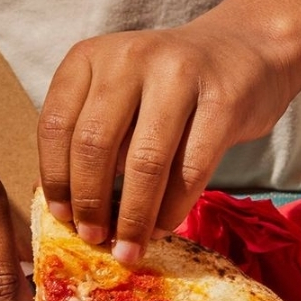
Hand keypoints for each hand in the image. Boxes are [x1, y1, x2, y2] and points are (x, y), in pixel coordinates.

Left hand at [37, 6, 293, 263]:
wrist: (244, 52)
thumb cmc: (168, 89)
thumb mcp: (119, 95)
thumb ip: (93, 136)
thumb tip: (71, 211)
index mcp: (90, 56)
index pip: (56, 125)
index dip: (56, 179)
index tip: (63, 217)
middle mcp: (129, 57)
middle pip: (95, 144)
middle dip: (91, 203)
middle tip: (94, 238)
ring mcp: (178, 74)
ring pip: (144, 162)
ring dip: (133, 217)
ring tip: (128, 248)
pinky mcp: (222, 101)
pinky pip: (189, 171)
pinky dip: (172, 210)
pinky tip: (162, 228)